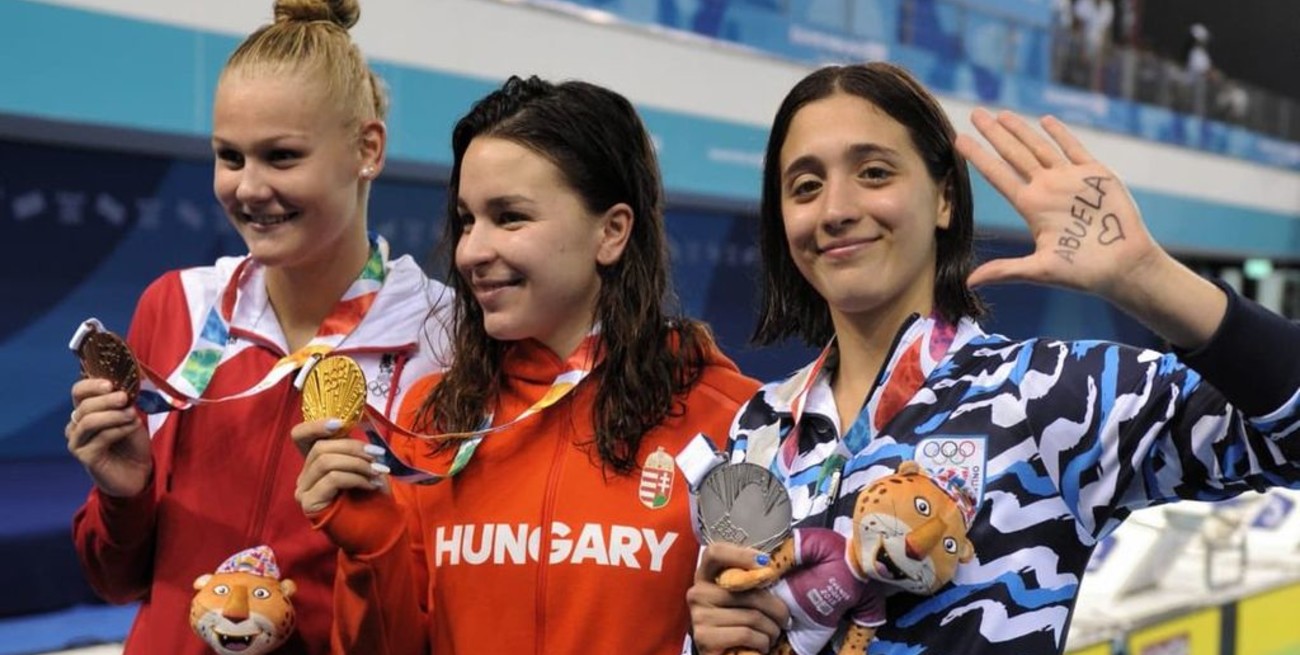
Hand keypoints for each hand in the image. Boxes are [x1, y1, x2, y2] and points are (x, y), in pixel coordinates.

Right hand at [66, 378, 150, 496]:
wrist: (138, 471)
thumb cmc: (132, 442)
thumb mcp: (131, 416)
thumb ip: (124, 403)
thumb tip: (124, 388)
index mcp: (86, 411)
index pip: (79, 392)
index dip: (91, 385)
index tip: (110, 384)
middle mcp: (76, 425)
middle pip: (84, 406)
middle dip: (106, 400)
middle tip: (124, 398)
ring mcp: (77, 442)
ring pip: (88, 422)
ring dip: (113, 415)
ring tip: (132, 415)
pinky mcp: (85, 456)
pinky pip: (99, 438)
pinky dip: (118, 430)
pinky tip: (132, 427)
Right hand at [293, 419, 388, 514]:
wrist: (377, 529)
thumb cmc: (371, 495)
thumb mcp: (363, 464)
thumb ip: (350, 447)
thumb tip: (347, 424)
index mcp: (315, 463)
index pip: (300, 436)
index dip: (316, 425)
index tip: (340, 424)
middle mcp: (304, 476)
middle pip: (321, 447)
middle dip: (354, 448)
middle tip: (378, 456)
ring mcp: (304, 491)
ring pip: (326, 462)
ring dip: (358, 464)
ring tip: (378, 472)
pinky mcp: (310, 503)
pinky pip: (331, 479)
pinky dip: (356, 478)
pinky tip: (371, 485)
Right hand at [687, 542, 788, 654]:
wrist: (726, 654)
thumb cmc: (738, 622)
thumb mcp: (741, 598)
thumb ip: (749, 581)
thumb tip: (770, 568)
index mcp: (705, 576)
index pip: (715, 552)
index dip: (740, 554)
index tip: (765, 563)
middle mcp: (698, 593)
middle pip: (746, 590)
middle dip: (775, 607)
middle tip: (785, 619)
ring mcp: (699, 616)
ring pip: (751, 615)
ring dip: (771, 629)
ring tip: (773, 633)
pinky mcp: (704, 637)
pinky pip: (746, 634)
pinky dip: (762, 642)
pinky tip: (762, 645)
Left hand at [955, 108, 1162, 301]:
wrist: (1124, 266)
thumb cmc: (1083, 272)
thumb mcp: (1040, 270)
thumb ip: (1006, 270)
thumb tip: (969, 282)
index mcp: (1031, 207)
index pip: (998, 176)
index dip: (979, 157)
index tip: (959, 140)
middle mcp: (1047, 189)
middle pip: (1014, 155)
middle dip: (995, 134)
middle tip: (975, 113)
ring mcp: (1070, 180)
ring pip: (1040, 147)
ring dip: (1021, 130)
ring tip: (1001, 114)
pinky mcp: (1096, 176)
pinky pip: (1075, 149)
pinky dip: (1061, 134)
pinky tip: (1045, 120)